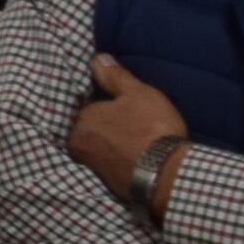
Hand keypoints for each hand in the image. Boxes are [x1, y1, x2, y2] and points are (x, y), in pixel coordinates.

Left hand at [64, 53, 186, 202]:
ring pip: (98, 147)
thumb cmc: (150, 128)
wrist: (165, 174)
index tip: (120, 105)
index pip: (87, 106)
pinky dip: (118, 159)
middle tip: (129, 123)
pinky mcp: (105, 183)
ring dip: (111, 143)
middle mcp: (77, 145)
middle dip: (104, 125)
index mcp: (80, 121)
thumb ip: (115, 76)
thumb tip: (97, 59)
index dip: (104, 103)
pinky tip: (133, 156)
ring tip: (132, 139)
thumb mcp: (137, 93)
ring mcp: (90, 166)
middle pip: (90, 128)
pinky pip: (109, 164)